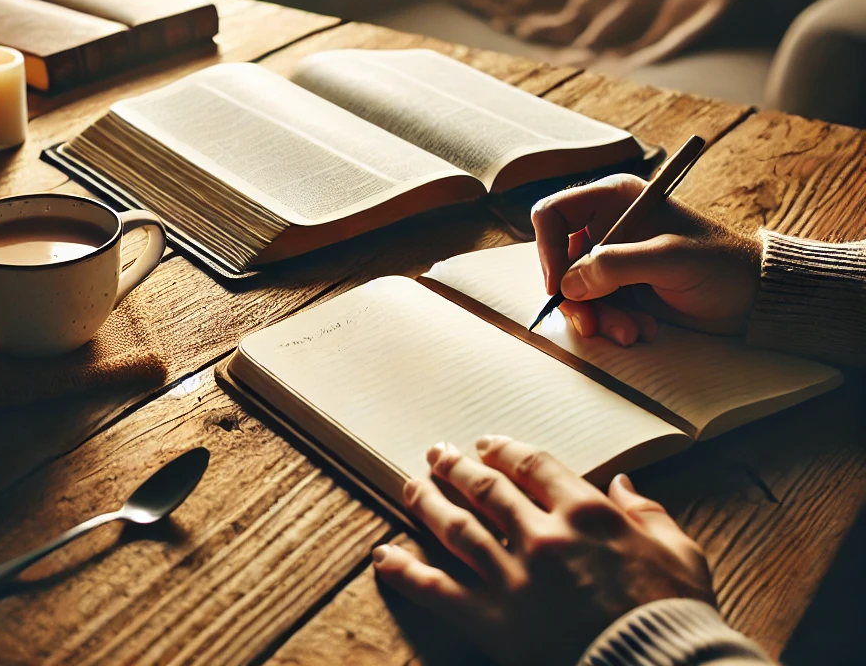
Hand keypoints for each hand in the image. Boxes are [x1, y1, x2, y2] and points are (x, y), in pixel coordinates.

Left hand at [373, 437, 713, 665]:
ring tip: (410, 485)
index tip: (487, 444)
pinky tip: (384, 556)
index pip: (533, 465)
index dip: (505, 449)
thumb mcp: (682, 554)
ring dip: (428, 502)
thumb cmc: (678, 618)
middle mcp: (544, 537)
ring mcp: (515, 579)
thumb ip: (649, 514)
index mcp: (588, 514)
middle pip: (487, 488)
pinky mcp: (495, 623)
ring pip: (457, 528)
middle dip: (457, 466)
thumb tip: (624, 484)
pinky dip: (407, 572)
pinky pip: (440, 590)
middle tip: (436, 452)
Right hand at [531, 174, 762, 343]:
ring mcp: (613, 259)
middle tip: (593, 324)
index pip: (553, 215)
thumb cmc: (721, 265)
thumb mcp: (670, 259)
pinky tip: (642, 330)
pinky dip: (611, 323)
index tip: (559, 286)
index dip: (547, 249)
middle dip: (577, 297)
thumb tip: (568, 284)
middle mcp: (606, 225)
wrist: (755, 298)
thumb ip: (617, 265)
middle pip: (559, 259)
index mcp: (613, 199)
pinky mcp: (622, 288)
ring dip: (598, 316)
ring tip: (631, 333)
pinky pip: (595, 307)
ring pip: (576, 290)